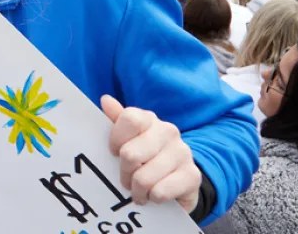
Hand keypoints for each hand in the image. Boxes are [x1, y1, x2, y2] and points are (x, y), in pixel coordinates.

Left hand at [101, 96, 201, 213]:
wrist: (179, 180)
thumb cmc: (145, 158)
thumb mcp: (127, 139)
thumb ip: (116, 120)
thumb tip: (105, 100)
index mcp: (149, 119)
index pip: (130, 120)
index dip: (116, 139)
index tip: (114, 153)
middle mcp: (168, 131)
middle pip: (131, 154)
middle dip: (124, 173)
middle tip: (126, 180)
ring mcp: (182, 152)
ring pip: (144, 178)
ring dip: (137, 191)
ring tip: (139, 191)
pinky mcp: (192, 175)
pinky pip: (160, 192)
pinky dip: (153, 198)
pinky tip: (155, 195)